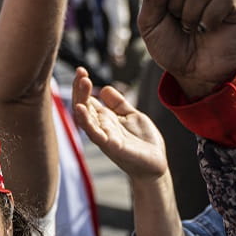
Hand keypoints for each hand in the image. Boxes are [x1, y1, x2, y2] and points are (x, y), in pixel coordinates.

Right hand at [71, 67, 166, 181]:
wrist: (155, 165)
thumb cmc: (143, 142)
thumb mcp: (132, 115)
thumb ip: (118, 103)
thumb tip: (104, 88)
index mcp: (105, 120)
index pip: (88, 100)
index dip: (83, 86)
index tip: (82, 70)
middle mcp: (101, 128)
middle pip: (83, 107)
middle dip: (80, 89)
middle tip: (81, 72)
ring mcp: (105, 137)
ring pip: (86, 119)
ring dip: (81, 101)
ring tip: (82, 83)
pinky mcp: (112, 147)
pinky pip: (95, 134)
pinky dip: (86, 122)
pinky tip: (81, 109)